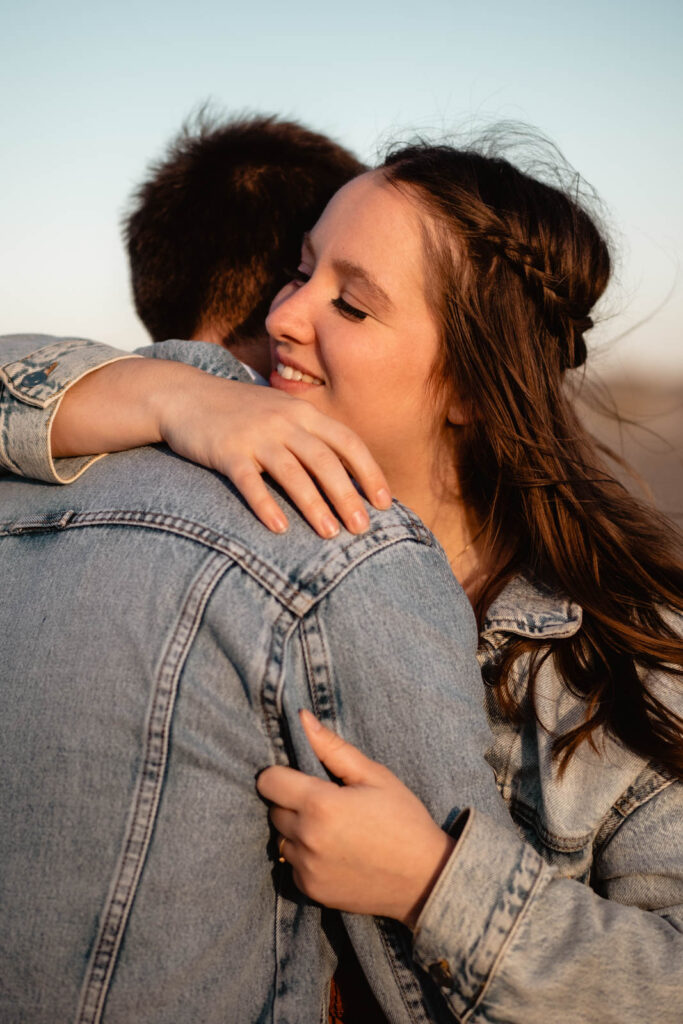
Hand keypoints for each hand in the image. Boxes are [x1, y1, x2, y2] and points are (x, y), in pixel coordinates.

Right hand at [155, 373, 391, 536]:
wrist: (184, 395)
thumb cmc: (241, 413)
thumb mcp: (281, 413)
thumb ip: (311, 438)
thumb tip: (348, 478)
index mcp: (304, 412)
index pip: (347, 442)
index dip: (369, 472)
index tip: (385, 503)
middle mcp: (284, 421)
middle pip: (324, 460)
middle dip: (347, 495)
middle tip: (363, 529)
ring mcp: (255, 435)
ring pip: (292, 472)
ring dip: (314, 505)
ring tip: (330, 534)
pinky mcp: (226, 451)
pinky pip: (249, 482)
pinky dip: (265, 505)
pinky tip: (279, 528)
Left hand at [256, 710, 454, 928]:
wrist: (425, 878)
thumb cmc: (403, 819)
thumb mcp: (374, 776)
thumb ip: (332, 747)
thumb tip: (301, 718)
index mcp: (320, 804)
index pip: (268, 782)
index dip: (282, 775)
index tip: (301, 777)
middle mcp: (307, 838)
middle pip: (274, 810)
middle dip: (292, 802)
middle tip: (326, 803)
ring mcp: (307, 868)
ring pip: (281, 838)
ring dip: (297, 831)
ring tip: (332, 829)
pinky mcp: (311, 890)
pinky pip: (292, 865)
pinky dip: (306, 857)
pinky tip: (335, 852)